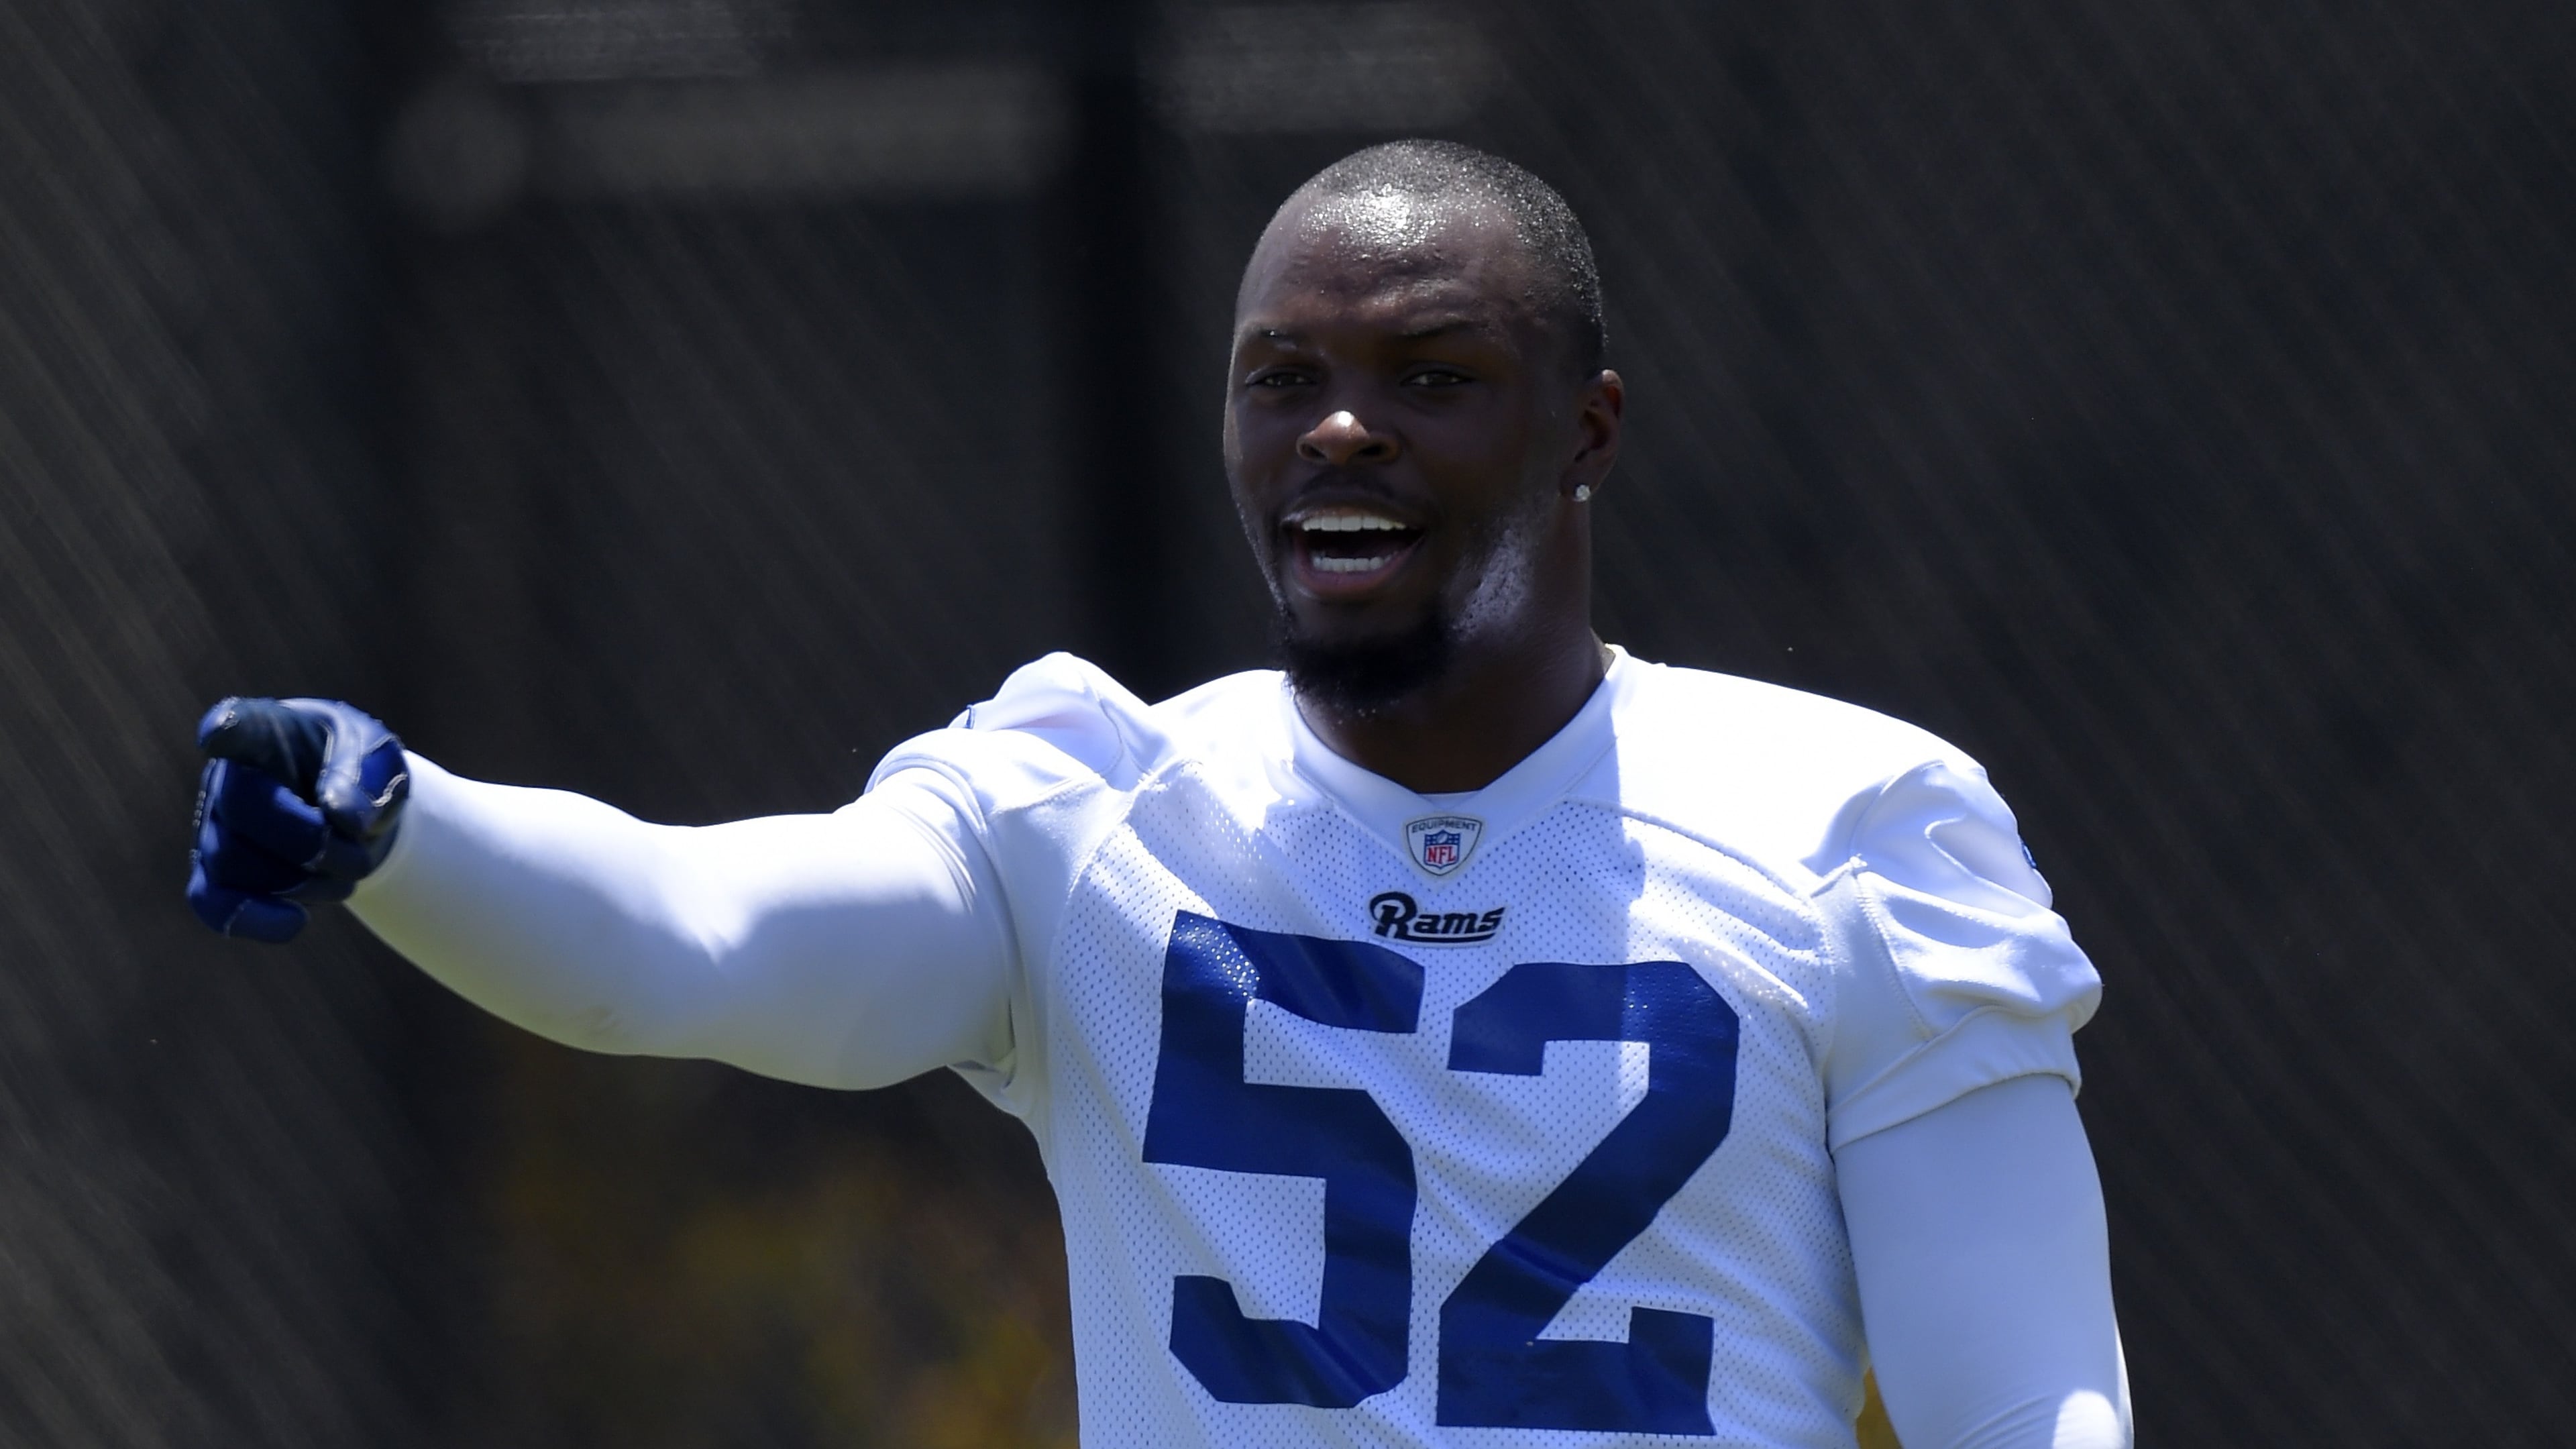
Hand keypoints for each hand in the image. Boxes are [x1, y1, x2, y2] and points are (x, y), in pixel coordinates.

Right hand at [187, 697, 410, 942]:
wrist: (350, 813)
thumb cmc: (357, 769)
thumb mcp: (379, 758)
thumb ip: (368, 775)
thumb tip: (340, 815)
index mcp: (266, 731)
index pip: (238, 724)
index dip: (224, 729)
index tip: (218, 732)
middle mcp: (228, 776)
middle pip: (242, 809)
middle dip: (308, 838)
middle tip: (352, 846)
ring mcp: (215, 826)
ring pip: (233, 862)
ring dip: (302, 879)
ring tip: (345, 870)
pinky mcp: (217, 874)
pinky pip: (212, 903)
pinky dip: (252, 918)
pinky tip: (296, 921)